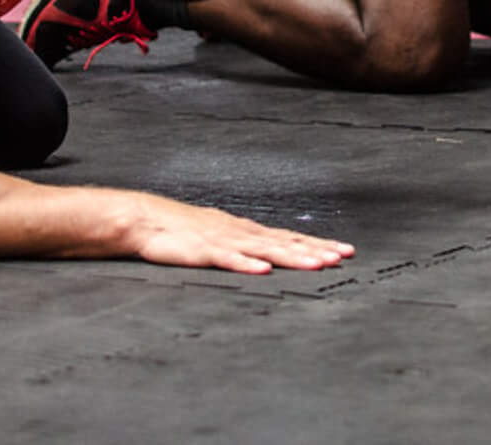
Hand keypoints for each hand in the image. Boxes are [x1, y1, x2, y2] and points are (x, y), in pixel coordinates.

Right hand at [126, 193, 354, 273]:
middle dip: (315, 250)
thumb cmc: (182, 231)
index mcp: (247, 231)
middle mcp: (242, 233)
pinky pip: (229, 259)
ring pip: (265, 250)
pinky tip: (264, 271)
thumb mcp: (221, 237)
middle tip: (342, 257)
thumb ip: (245, 246)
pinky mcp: (203, 251)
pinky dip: (247, 264)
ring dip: (292, 257)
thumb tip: (269, 257)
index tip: (344, 251)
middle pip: (285, 242)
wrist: (146, 220)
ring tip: (317, 264)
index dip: (317, 244)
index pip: (289, 236)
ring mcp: (224, 240)